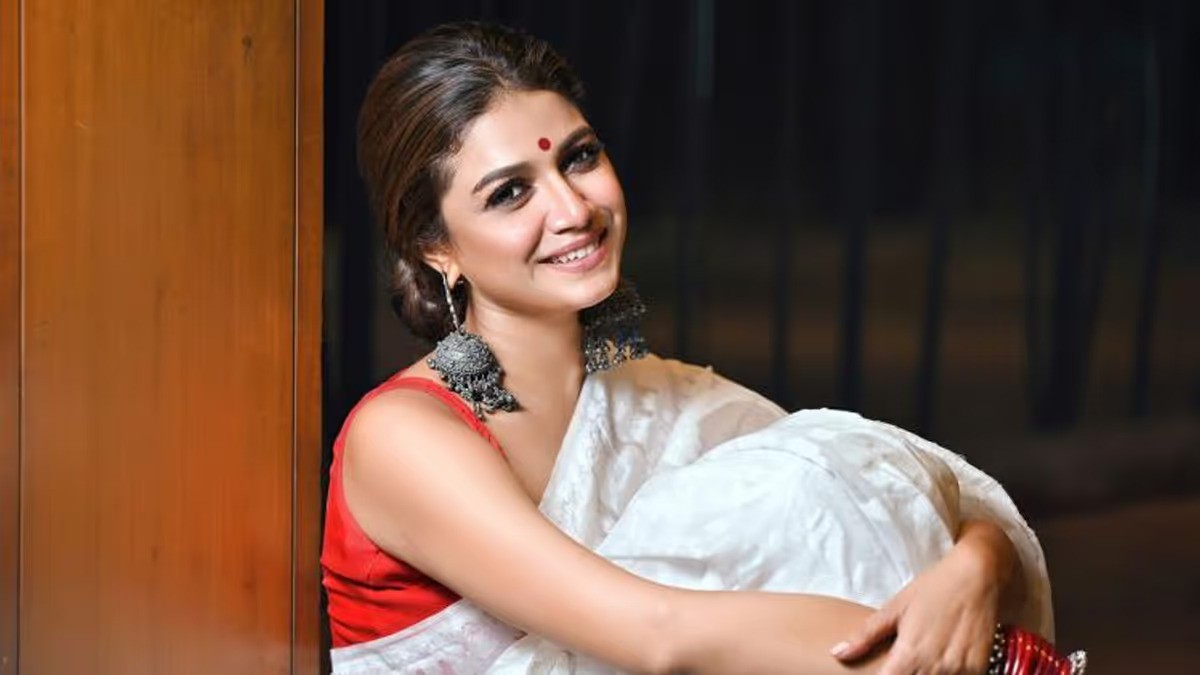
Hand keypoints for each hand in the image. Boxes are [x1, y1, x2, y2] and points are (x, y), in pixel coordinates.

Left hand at [830, 521, 1014, 673]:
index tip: (872, 673)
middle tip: (898, 663)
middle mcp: (936, 667)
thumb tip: (837, 653)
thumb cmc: (933, 587)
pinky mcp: (978, 668)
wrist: (978, 574)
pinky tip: (936, 666)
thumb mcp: (895, 607)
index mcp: (910, 653)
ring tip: (916, 662)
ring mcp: (960, 670)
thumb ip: (866, 635)